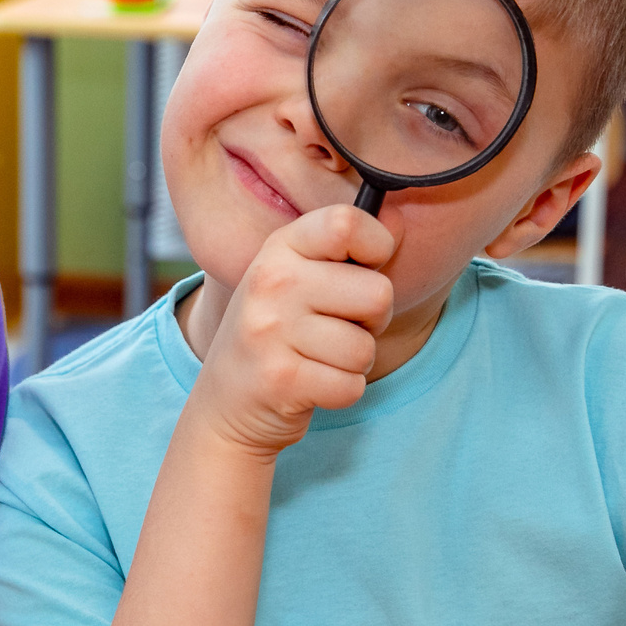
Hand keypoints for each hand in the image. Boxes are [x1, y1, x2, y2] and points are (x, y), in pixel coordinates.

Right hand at [186, 205, 393, 457]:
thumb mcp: (297, 277)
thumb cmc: (278, 333)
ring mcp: (271, 331)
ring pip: (364, 348)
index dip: (377, 246)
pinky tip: (313, 385)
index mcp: (281, 247)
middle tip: (339, 327)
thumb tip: (399, 224)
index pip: (347, 223)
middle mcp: (272, 282)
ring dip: (354, 362)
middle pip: (377, 294)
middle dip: (372, 321)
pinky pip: (351, 386)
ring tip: (321, 358)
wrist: (225, 403)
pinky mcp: (280, 379)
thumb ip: (343, 251)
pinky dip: (342, 392)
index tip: (364, 267)